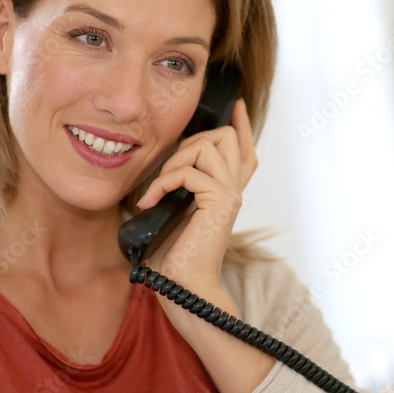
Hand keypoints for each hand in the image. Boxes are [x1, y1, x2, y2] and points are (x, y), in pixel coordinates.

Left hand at [134, 98, 256, 292]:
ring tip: (158, 187)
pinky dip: (164, 182)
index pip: (243, 151)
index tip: (235, 105)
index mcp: (226, 193)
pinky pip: (189, 171)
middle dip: (190, 141)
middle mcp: (233, 191)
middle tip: (166, 171)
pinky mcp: (220, 202)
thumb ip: (177, 188)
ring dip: (175, 160)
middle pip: (226, 137)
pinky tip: (150, 201)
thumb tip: (159, 167)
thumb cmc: (173, 258)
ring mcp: (230, 195)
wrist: (181, 287)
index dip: (241, 125)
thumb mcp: (173, 212)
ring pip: (209, 145)